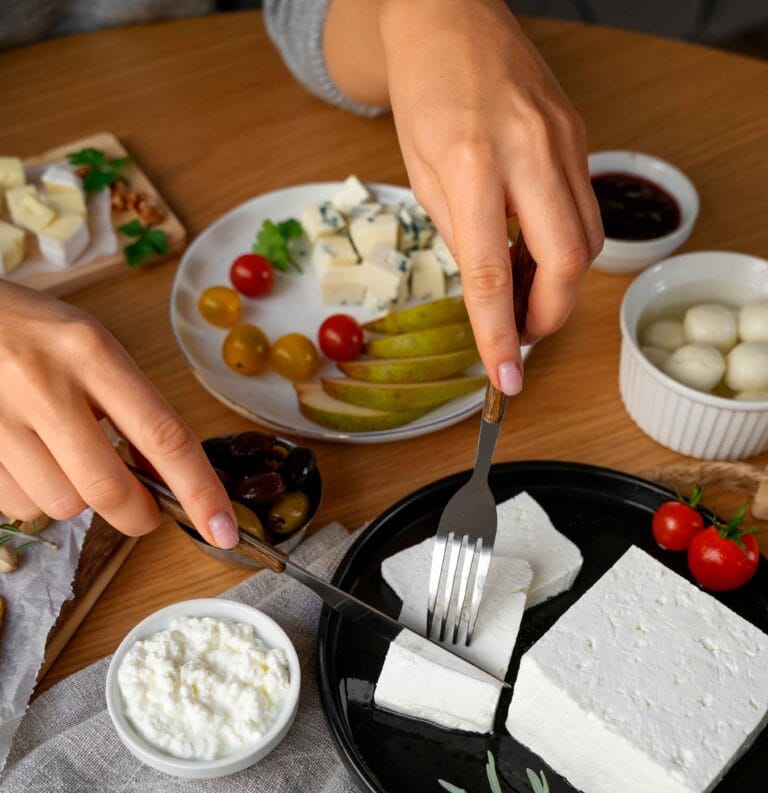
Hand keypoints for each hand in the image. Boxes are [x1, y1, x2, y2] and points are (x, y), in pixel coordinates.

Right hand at [0, 282, 238, 545]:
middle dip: (135, 514)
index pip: (163, 435)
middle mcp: (43, 384)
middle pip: (108, 489)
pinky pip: (18, 506)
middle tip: (140, 509)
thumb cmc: (27, 331)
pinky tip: (23, 457)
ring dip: (74, 498)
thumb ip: (130, 407)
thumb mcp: (87, 347)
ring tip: (58, 456)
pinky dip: (32, 496)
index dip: (200, 492)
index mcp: (90, 352)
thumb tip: (167, 479)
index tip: (224, 531)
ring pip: (60, 505)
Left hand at [326, 0, 603, 393]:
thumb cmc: (425, 93)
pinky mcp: (579, 135)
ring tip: (521, 292)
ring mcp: (563, 139)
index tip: (505, 378)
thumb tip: (492, 296)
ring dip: (558, 283)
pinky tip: (532, 250)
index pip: (492, 273)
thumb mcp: (422, 175)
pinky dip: (562, 244)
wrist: (450, 16)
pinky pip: (583, 207)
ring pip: (587, 239)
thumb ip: (462, 237)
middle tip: (521, 335)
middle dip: (549, 315)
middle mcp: (527, 150)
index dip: (499, 335)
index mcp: (470, 163)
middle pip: (567, 262)